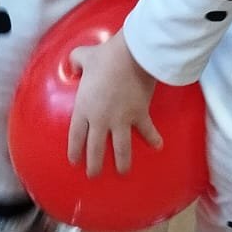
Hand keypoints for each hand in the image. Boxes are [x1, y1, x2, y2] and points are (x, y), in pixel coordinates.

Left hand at [67, 29, 160, 176]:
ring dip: (122, 163)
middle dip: (94, 165)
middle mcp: (101, 119)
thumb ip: (74, 62)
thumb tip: (73, 67)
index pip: (76, 136)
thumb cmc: (105, 57)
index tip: (74, 161)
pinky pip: (147, 131)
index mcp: (84, 107)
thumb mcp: (82, 56)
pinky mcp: (139, 115)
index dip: (75, 150)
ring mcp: (121, 120)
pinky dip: (153, 139)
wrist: (132, 56)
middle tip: (93, 175)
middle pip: (95, 149)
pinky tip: (158, 146)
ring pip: (120, 149)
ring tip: (122, 172)